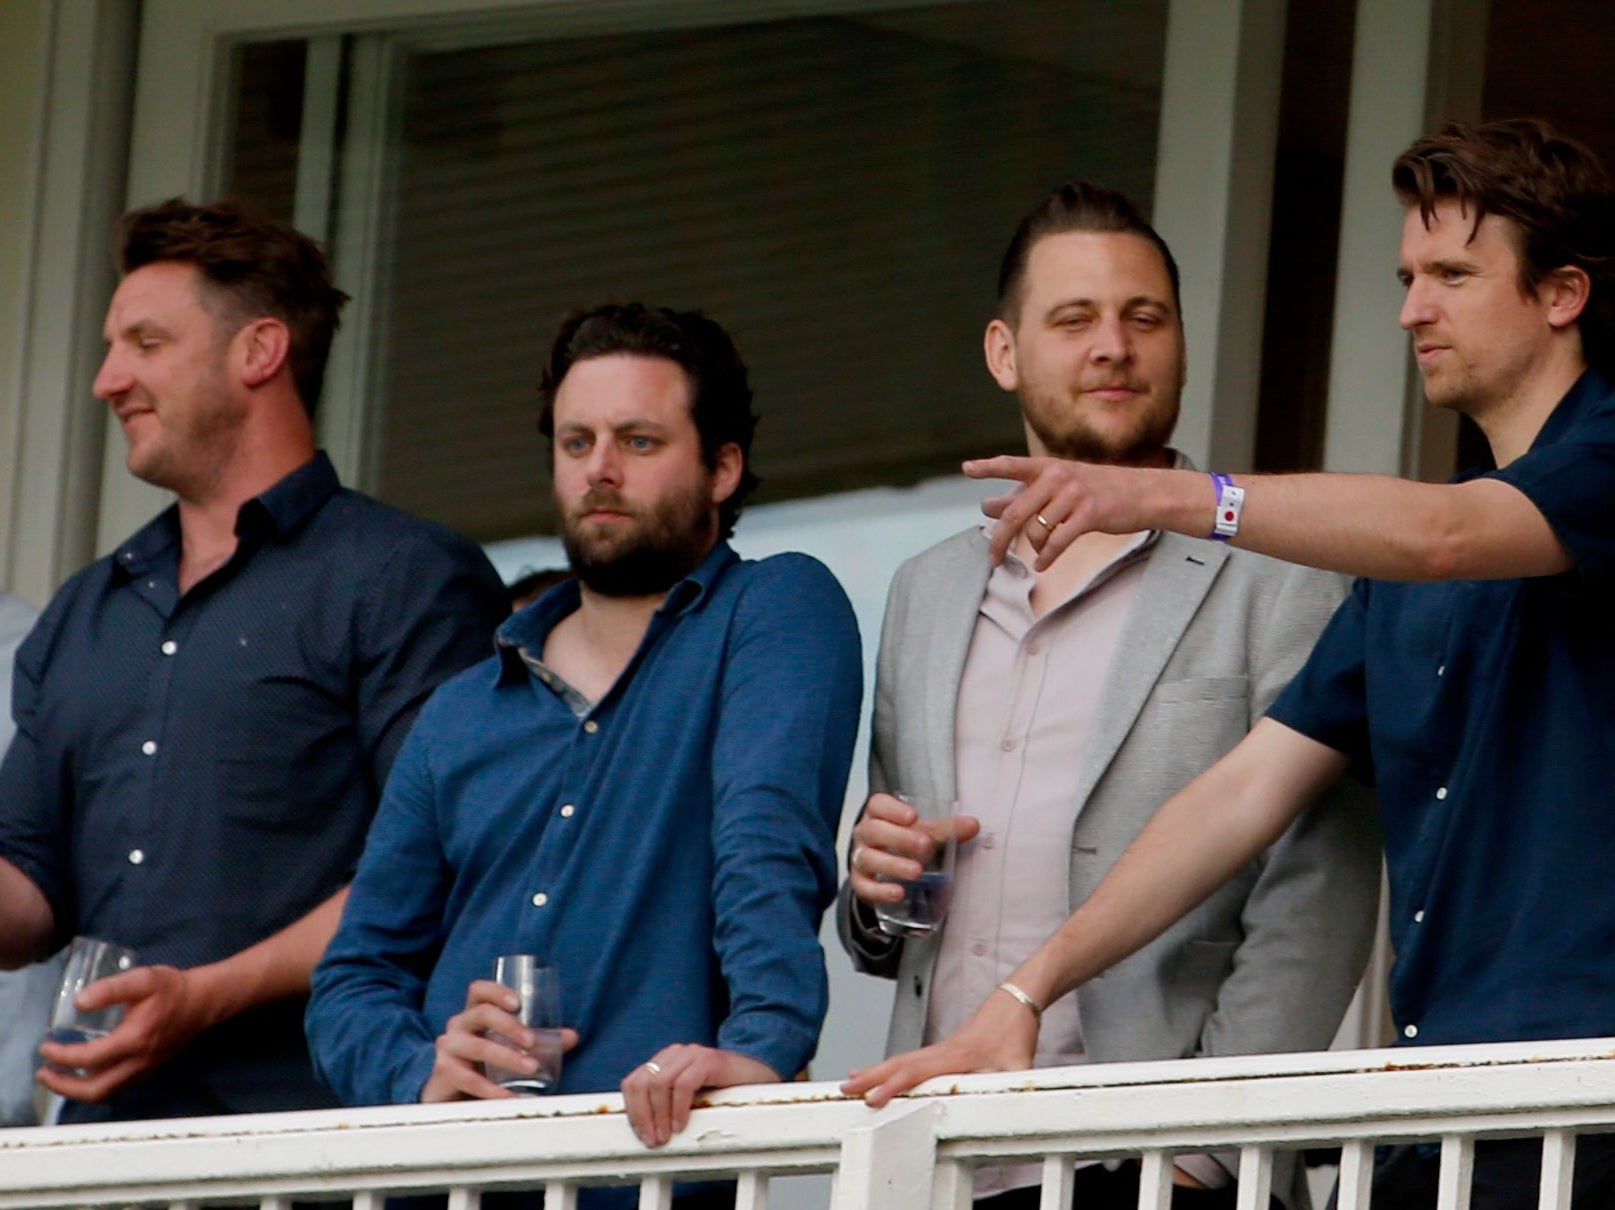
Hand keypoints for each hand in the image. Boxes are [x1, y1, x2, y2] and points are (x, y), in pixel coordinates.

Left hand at [36, 964, 214, 1101]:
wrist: (203, 1001)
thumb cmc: (172, 989)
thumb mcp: (142, 979)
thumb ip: (109, 988)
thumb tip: (78, 1002)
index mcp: (134, 1040)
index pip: (89, 1058)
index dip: (62, 1055)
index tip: (45, 1045)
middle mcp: (138, 1062)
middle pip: (95, 1089)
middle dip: (63, 1086)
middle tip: (43, 1073)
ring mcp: (144, 1069)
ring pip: (105, 1093)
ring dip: (76, 1090)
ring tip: (58, 1077)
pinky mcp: (148, 1070)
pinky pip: (116, 1088)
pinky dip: (94, 1086)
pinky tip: (86, 1074)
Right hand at [421, 979, 578, 1102]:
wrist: (453, 1091)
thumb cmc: (486, 1060)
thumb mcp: (510, 1045)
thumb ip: (540, 1039)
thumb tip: (572, 1037)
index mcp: (474, 1012)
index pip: (479, 990)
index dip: (497, 991)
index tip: (518, 1003)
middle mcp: (459, 1025)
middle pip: (481, 1013)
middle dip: (510, 1026)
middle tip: (532, 1041)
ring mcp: (449, 1047)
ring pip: (478, 1046)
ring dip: (507, 1057)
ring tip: (531, 1067)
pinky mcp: (445, 1072)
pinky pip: (469, 1079)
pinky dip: (492, 1090)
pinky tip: (510, 1097)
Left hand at [620, 1045, 776, 1147]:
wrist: (759, 1077)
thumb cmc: (722, 1091)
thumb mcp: (688, 1097)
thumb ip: (666, 1102)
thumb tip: (643, 1129)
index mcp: (665, 1060)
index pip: (633, 1082)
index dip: (632, 1110)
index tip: (639, 1135)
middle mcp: (675, 1053)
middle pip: (642, 1082)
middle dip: (642, 1115)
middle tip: (652, 1140)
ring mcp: (692, 1054)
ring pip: (659, 1083)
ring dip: (659, 1115)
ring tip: (665, 1136)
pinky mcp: (709, 1060)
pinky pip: (684, 1084)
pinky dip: (679, 1108)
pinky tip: (682, 1125)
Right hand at [840, 983, 1038, 1107]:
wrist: (1018, 998)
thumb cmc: (1016, 1029)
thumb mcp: (1019, 1064)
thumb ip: (1011, 1086)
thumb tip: (1006, 1106)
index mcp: (956, 1056)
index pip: (915, 1072)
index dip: (892, 1086)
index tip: (871, 1099)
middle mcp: (944, 1050)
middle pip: (899, 1062)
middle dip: (870, 1076)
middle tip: (844, 1088)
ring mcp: (943, 1047)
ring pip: (903, 1058)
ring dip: (877, 1069)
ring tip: (853, 1079)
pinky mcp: (947, 1047)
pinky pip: (913, 1057)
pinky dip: (894, 1064)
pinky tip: (889, 1070)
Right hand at [849, 793, 979, 906]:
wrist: (882, 873)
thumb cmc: (903, 844)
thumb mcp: (922, 833)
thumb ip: (945, 829)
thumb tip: (973, 825)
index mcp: (879, 815)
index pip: (878, 805)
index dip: (893, 809)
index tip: (913, 816)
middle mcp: (865, 835)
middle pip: (874, 831)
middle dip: (900, 838)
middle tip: (926, 845)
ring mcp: (860, 859)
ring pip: (869, 859)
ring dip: (893, 865)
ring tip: (917, 871)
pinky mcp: (860, 884)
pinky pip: (865, 887)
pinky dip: (881, 891)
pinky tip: (898, 893)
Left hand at [964, 455, 1158, 570]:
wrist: (1145, 494)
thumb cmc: (1100, 490)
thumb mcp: (1063, 485)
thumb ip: (1027, 495)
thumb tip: (988, 506)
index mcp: (1049, 467)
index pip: (1013, 465)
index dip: (988, 467)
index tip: (966, 468)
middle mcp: (1059, 477)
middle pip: (1015, 512)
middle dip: (998, 539)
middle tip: (991, 558)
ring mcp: (1074, 495)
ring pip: (1036, 530)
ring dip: (1033, 548)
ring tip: (1039, 553)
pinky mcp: (1089, 514)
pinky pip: (1057, 542)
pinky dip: (1046, 558)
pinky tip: (1042, 565)